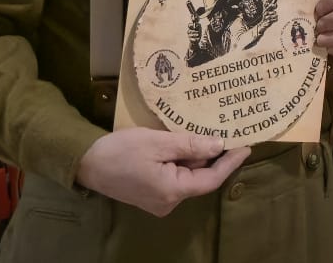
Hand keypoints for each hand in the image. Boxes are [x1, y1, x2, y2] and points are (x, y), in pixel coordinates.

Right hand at [74, 128, 249, 216]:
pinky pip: (175, 177)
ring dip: (193, 156)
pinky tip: (179, 144)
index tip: (246, 146)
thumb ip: (190, 144)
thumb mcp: (158, 142)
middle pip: (200, 177)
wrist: (87, 163)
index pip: (212, 179)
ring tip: (199, 132)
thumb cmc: (121, 151)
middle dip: (210, 154)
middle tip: (224, 130)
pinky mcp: (152, 195)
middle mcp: (169, 202)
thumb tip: (219, 144)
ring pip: (187, 176)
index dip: (230, 162)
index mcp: (173, 191)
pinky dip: (180, 161)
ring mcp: (159, 201)